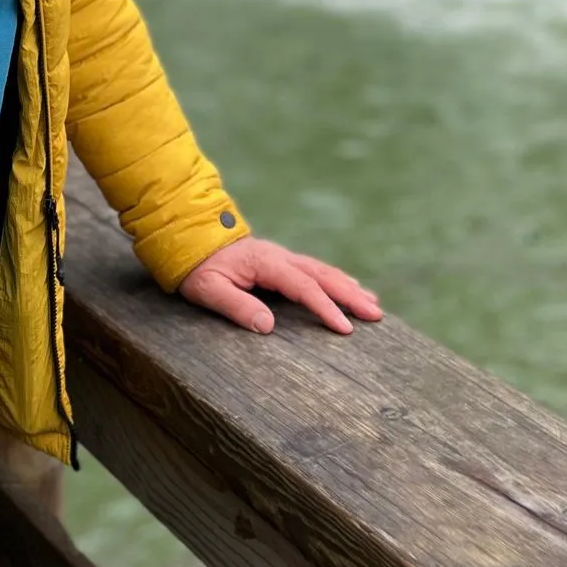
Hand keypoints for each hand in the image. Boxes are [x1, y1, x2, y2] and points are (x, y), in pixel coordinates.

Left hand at [177, 237, 382, 336]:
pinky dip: (335, 279)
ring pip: (322, 271)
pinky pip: (314, 270)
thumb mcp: (209, 290)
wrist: (190, 237)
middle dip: (350, 294)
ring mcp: (282, 257)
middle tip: (376, 313)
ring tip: (372, 302)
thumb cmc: (198, 268)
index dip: (325, 308)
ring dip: (348, 286)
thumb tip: (269, 326)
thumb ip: (237, 306)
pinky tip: (348, 287)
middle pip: (322, 276)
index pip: (303, 287)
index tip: (344, 328)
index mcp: (266, 263)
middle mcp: (280, 257)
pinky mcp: (280, 262)